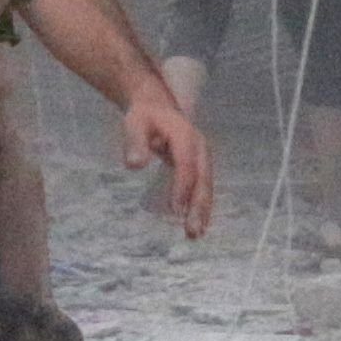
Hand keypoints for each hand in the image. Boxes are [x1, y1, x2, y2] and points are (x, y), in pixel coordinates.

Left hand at [116, 83, 216, 240]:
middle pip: (202, 179)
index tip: (175, 210)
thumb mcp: (134, 124)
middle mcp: (199, 148)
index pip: (186, 165)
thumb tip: (134, 165)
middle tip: (193, 231)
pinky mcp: (199, 166)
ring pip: (205, 186)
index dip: (182, 187)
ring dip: (202, 210)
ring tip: (195, 234)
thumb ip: (135, 143)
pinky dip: (200, 206)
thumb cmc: (144, 116)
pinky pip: (202, 187)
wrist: (156, 106)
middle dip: (199, 206)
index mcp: (185, 136)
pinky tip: (196, 224)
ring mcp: (202, 158)